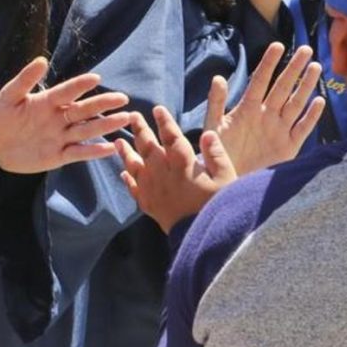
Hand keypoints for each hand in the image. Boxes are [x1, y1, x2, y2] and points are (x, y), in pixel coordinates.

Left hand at [0, 57, 130, 173]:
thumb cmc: (1, 118)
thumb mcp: (9, 97)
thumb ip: (24, 80)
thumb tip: (42, 60)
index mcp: (47, 102)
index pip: (67, 92)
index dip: (80, 85)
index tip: (96, 78)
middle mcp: (59, 118)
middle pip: (84, 110)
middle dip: (103, 104)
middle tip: (123, 98)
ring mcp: (61, 137)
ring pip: (87, 130)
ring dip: (105, 124)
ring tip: (125, 118)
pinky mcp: (59, 156)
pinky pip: (79, 153)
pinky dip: (94, 151)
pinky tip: (110, 148)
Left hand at [118, 108, 236, 232]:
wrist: (206, 238)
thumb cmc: (220, 206)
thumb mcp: (227, 178)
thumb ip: (216, 154)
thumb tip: (207, 134)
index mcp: (182, 163)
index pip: (170, 136)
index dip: (164, 121)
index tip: (157, 109)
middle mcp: (163, 173)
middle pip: (148, 146)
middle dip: (140, 129)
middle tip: (132, 115)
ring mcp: (153, 189)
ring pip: (135, 165)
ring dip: (126, 152)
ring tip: (118, 140)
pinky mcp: (149, 206)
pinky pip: (134, 189)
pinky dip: (128, 180)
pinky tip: (123, 173)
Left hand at [210, 43, 325, 174]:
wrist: (228, 181)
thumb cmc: (217, 153)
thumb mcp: (214, 126)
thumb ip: (216, 103)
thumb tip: (218, 77)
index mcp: (247, 109)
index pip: (260, 80)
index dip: (269, 63)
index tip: (277, 45)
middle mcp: (266, 115)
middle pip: (283, 88)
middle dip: (294, 68)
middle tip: (306, 49)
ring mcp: (278, 130)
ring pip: (296, 103)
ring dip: (305, 86)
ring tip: (315, 67)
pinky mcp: (289, 147)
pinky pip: (302, 128)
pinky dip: (311, 116)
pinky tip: (319, 100)